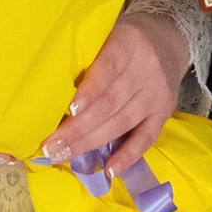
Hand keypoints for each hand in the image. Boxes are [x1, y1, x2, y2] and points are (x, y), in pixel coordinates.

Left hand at [43, 11, 185, 182]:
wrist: (162, 45)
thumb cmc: (117, 46)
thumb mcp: (102, 40)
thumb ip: (84, 62)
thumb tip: (48, 98)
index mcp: (126, 45)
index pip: (108, 67)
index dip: (90, 90)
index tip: (69, 109)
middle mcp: (145, 69)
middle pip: (110, 102)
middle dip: (78, 127)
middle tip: (50, 146)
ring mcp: (156, 94)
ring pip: (122, 122)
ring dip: (90, 142)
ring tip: (63, 155)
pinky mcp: (163, 113)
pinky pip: (146, 138)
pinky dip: (127, 156)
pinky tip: (109, 170)